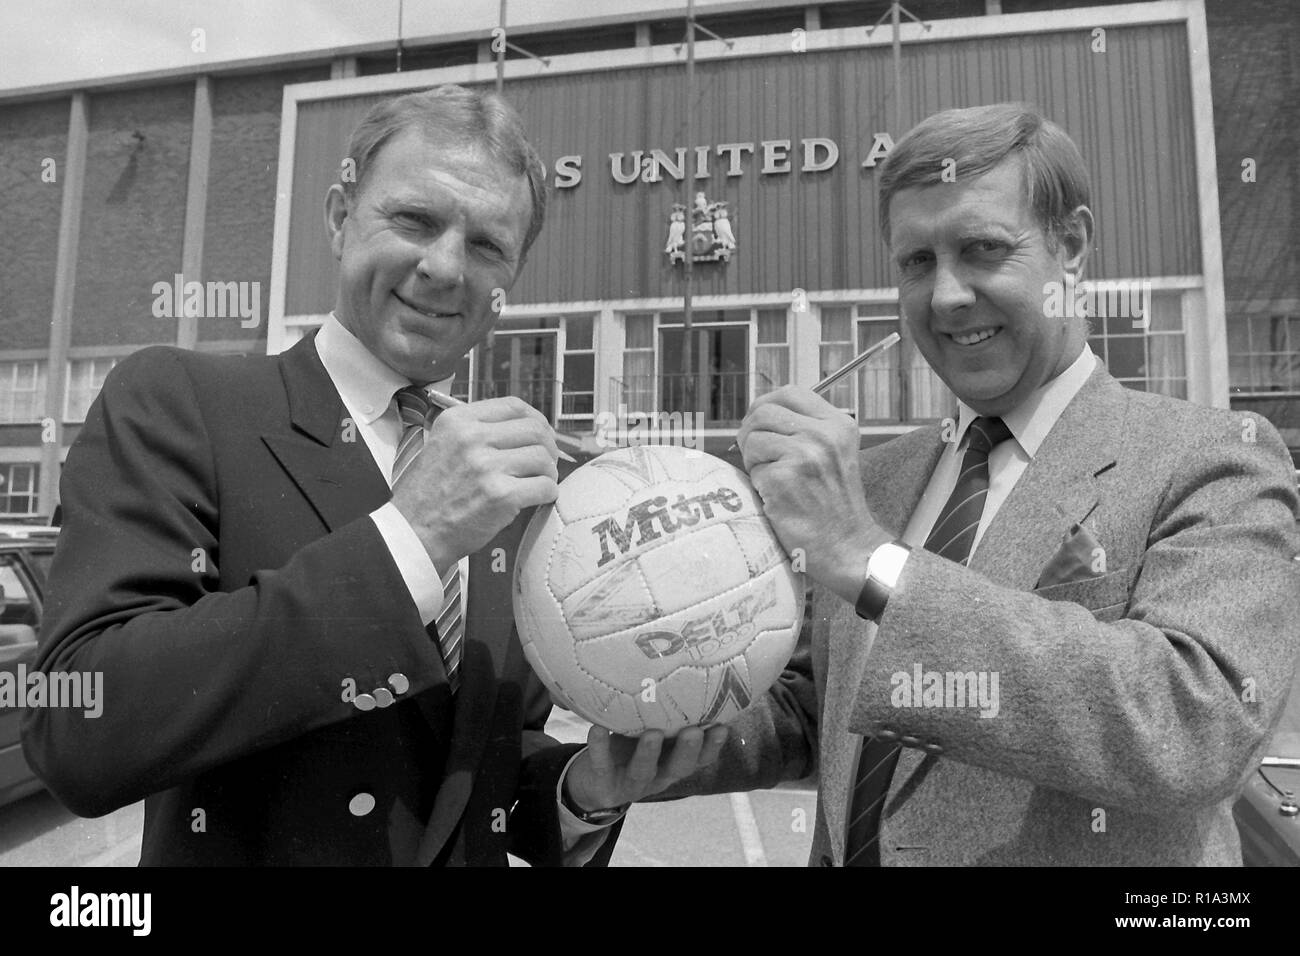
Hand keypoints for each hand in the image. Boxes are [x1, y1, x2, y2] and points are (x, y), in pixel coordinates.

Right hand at [391, 396, 558, 568]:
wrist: (414, 533)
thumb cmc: (431, 494)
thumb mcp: (443, 445)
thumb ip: (478, 432)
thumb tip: (526, 429)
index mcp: (458, 421)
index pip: (513, 406)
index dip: (535, 419)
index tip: (540, 434)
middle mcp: (471, 438)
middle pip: (535, 429)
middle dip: (548, 446)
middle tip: (545, 462)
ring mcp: (487, 467)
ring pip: (543, 458)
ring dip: (548, 472)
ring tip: (538, 482)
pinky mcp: (501, 496)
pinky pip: (545, 486)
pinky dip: (548, 493)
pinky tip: (538, 498)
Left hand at [564, 724, 729, 810]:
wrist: (590, 783)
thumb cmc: (627, 748)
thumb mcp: (647, 733)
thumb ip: (664, 717)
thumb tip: (680, 669)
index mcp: (672, 764)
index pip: (699, 759)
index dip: (712, 747)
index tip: (722, 726)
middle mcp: (657, 777)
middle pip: (678, 768)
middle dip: (687, 751)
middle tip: (693, 731)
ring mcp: (630, 783)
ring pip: (643, 772)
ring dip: (649, 753)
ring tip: (652, 734)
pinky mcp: (603, 783)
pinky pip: (601, 765)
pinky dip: (600, 747)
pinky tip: (597, 728)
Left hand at [736, 386, 891, 599]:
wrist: (846, 546)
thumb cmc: (832, 504)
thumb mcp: (834, 454)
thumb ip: (806, 429)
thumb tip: (759, 413)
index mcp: (838, 424)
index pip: (790, 392)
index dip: (766, 405)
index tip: (760, 424)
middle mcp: (824, 434)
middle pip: (763, 411)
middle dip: (751, 433)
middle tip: (758, 457)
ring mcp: (805, 455)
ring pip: (752, 437)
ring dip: (752, 459)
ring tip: (771, 479)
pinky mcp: (784, 478)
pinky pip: (751, 467)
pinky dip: (756, 482)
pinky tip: (775, 497)